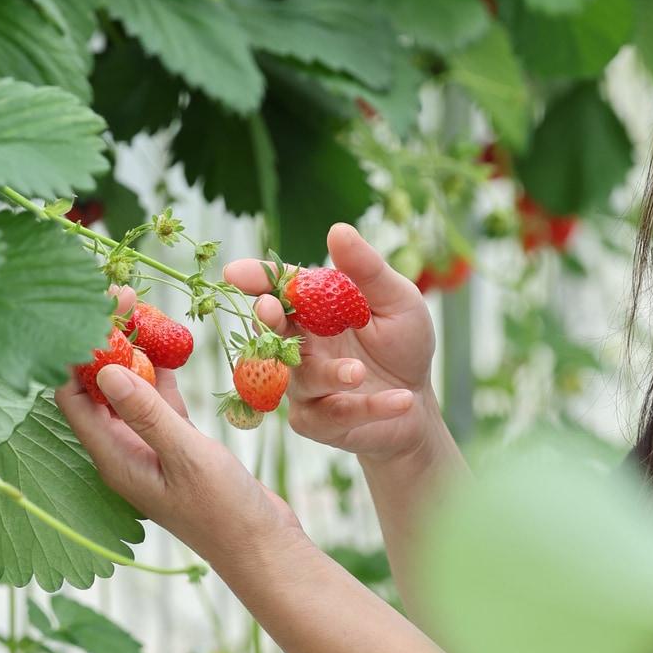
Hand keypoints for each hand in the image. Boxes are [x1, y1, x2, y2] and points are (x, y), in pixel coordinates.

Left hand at [55, 286, 299, 564]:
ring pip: (129, 388)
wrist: (263, 548)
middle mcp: (121, 450)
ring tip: (145, 307)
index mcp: (112, 457)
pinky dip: (162, 370)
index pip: (73, 394)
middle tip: (125, 294)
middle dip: (105, 340)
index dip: (79, 348)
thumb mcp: (186, 455)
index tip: (99, 307)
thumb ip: (147, 413)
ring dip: (134, 350)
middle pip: (97, 385)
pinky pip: (158, 398)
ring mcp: (147, 446)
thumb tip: (104, 370)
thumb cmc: (224, 511)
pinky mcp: (175, 444)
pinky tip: (172, 341)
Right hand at [223, 223, 438, 463]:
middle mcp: (301, 346)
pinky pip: (335, 414)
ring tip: (360, 371)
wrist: (418, 405)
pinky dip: (371, 407)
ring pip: (303, 377)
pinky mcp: (317, 422)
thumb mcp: (397, 301)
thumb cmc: (403, 345)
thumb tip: (338, 230)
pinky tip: (402, 399)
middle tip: (269, 309)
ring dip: (332, 373)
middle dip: (268, 321)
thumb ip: (367, 271)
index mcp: (315, 310)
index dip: (257, 280)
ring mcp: (304, 386)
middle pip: (273, 332)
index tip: (234, 273)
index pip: (280, 290)